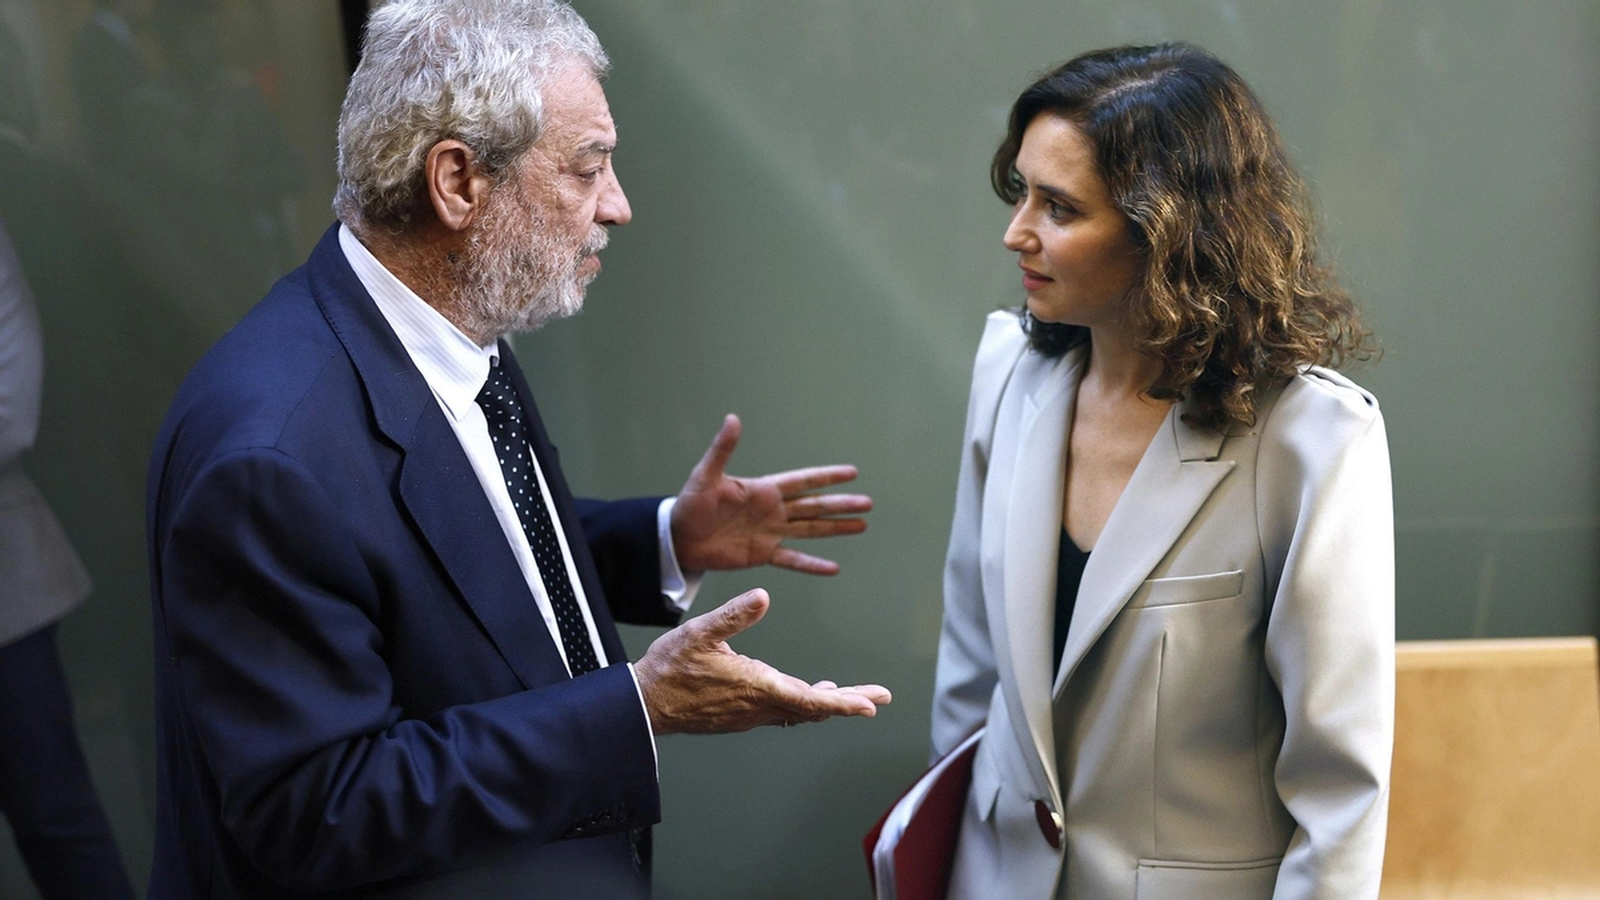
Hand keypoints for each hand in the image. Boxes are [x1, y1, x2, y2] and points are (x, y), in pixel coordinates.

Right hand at [634, 589, 891, 734]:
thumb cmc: (669, 667)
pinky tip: (810, 691)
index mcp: (756, 685)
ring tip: (853, 694)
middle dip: (849, 701)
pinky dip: (805, 704)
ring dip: (828, 703)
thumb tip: (763, 596)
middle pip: (814, 709)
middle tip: (879, 698)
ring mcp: (751, 714)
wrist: (644, 704)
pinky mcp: (742, 715)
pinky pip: (784, 713)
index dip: (844, 701)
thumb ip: (733, 615)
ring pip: (800, 712)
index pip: (810, 699)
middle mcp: (759, 706)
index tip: (870, 704)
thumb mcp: (698, 632)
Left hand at [671, 414, 870, 575]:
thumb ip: (723, 449)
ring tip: (862, 526)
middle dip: (841, 504)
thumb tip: (732, 418)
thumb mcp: (706, 475)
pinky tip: (833, 568)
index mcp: (764, 490)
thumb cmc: (690, 504)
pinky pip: (792, 560)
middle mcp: (772, 510)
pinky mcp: (762, 554)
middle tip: (868, 503)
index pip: (803, 481)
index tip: (852, 472)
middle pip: (815, 506)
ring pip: (811, 529)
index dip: (827, 477)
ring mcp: (770, 533)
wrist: (678, 539)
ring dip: (836, 528)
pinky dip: (812, 564)